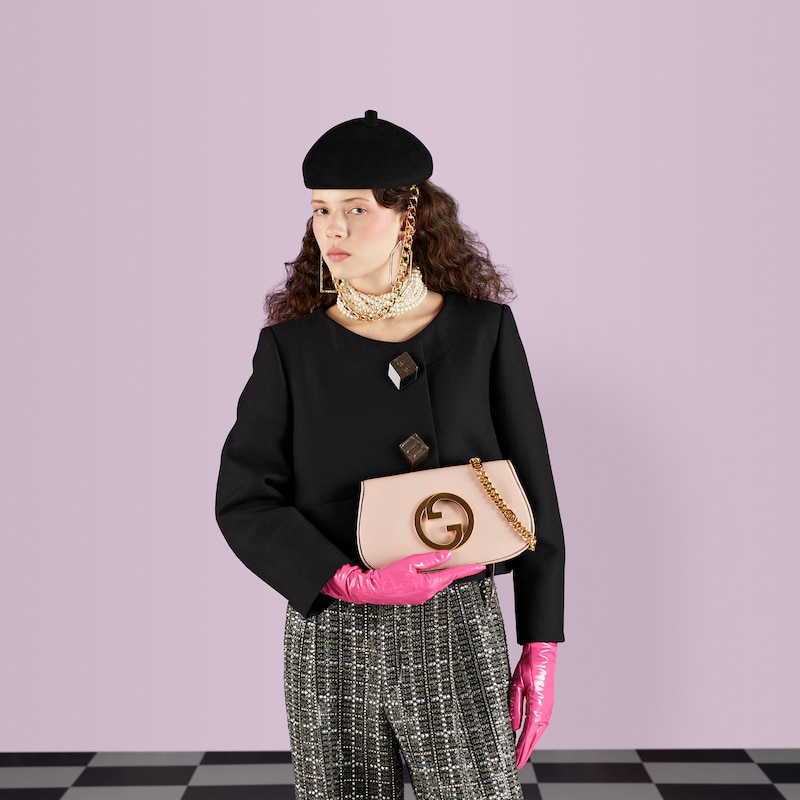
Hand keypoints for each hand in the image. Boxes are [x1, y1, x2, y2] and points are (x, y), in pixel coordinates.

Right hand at [321, 550, 484, 604]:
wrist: (372, 590)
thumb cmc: (388, 577)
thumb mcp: (409, 563)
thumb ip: (429, 560)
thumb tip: (447, 556)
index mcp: (428, 584)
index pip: (453, 574)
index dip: (468, 570)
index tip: (480, 566)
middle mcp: (428, 593)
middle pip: (447, 578)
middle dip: (457, 571)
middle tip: (470, 563)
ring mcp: (421, 597)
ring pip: (438, 582)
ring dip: (444, 574)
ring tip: (450, 565)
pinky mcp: (415, 597)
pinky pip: (429, 585)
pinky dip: (433, 578)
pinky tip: (430, 572)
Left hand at [509, 641, 557, 768]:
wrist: (542, 653)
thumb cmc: (529, 666)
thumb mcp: (516, 685)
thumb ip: (514, 706)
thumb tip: (512, 727)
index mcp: (538, 706)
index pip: (528, 734)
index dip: (521, 749)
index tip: (514, 761)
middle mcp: (545, 710)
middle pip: (534, 737)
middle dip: (524, 752)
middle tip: (516, 765)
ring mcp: (547, 708)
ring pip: (538, 732)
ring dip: (529, 745)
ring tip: (519, 756)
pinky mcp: (546, 705)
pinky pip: (539, 725)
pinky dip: (533, 735)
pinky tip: (528, 739)